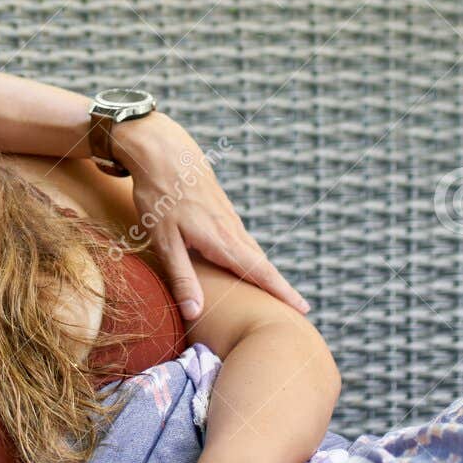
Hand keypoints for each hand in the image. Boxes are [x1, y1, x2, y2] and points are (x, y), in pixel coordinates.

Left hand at [113, 113, 309, 319]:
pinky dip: (251, 254)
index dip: (281, 292)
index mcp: (222, 240)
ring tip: (276, 290)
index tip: (303, 309)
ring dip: (265, 271)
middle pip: (262, 263)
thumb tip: (196, 313)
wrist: (162, 149)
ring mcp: (228, 216)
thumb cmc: (159, 194)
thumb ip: (181, 277)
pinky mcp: (220, 208)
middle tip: (299, 308)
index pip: (259, 273)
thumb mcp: (163, 241)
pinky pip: (241, 238)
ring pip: (251, 249)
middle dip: (279, 286)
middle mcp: (231, 229)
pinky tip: (246, 260)